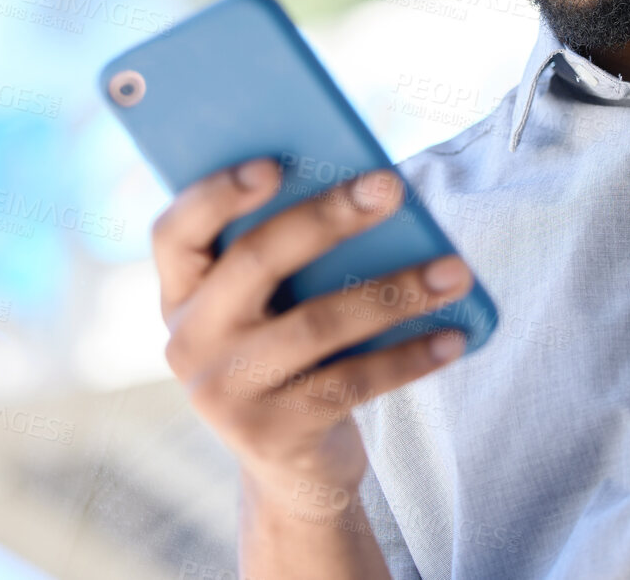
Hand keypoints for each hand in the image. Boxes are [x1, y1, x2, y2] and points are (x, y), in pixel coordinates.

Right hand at [151, 158, 470, 494]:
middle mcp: (189, 341)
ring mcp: (225, 393)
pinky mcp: (272, 434)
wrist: (291, 466)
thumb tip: (368, 192)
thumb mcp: (272, 307)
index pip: (175, 231)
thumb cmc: (292, 355)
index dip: (217, 193)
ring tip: (454, 271)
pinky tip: (452, 337)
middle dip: (329, 217)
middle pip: (256, 261)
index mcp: (182, 293)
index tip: (274, 162)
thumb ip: (291, 256)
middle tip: (392, 188)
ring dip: (395, 292)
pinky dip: (408, 357)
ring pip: (317, 325)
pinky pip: (351, 383)